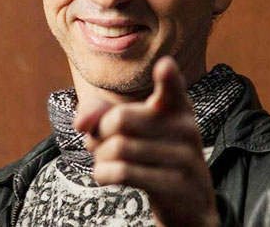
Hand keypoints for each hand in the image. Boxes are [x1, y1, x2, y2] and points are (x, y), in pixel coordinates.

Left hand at [73, 56, 219, 226]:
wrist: (189, 202)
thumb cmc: (153, 155)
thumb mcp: (132, 128)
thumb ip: (101, 112)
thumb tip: (80, 122)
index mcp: (177, 107)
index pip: (173, 87)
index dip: (167, 77)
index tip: (164, 66)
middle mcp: (185, 128)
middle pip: (120, 119)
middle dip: (100, 132)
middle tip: (102, 141)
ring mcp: (183, 158)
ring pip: (118, 148)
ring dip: (101, 157)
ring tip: (107, 160)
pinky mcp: (174, 186)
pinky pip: (122, 172)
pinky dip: (103, 174)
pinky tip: (106, 175)